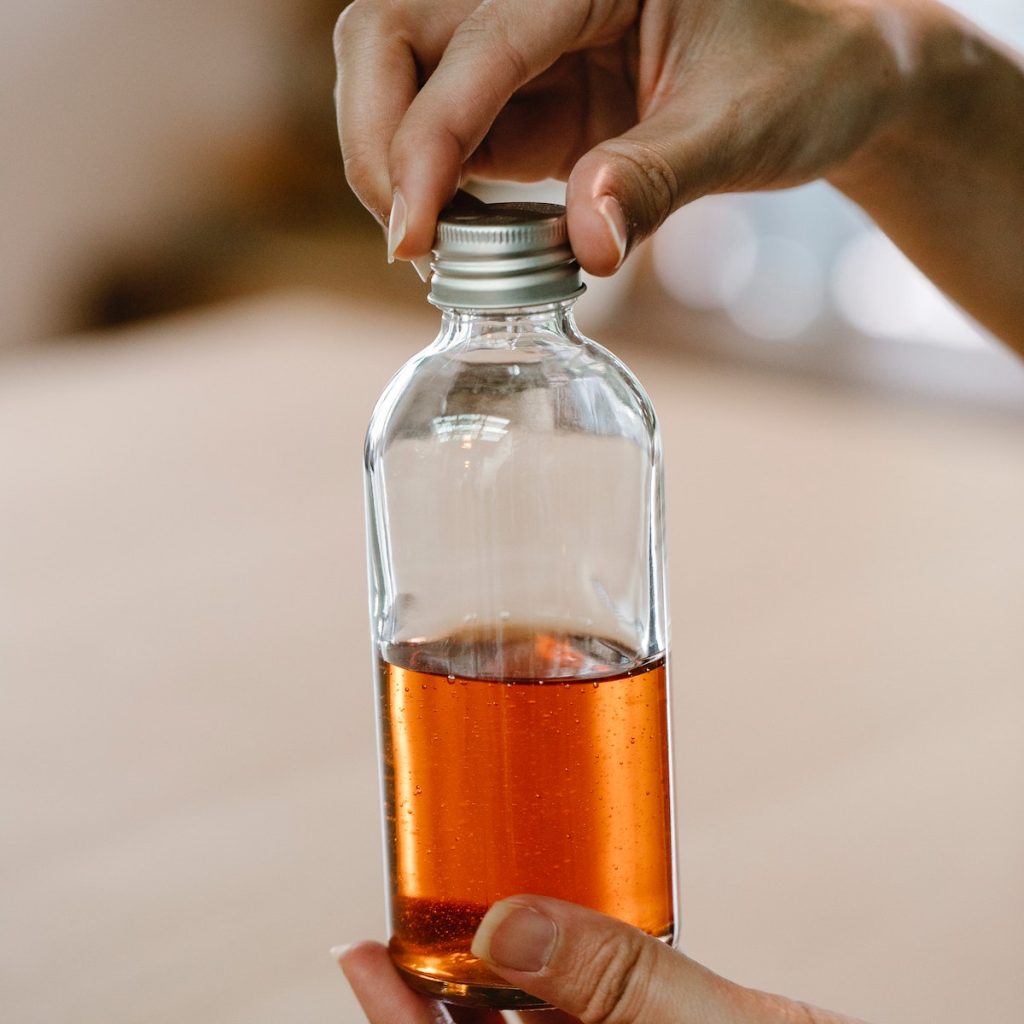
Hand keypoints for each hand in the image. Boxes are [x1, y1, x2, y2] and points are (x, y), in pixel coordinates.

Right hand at [334, 0, 1023, 345]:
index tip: (413, 236)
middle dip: (375, 137)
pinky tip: (452, 237)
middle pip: (390, 31)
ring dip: (389, 160)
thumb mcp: (741, 127)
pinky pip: (443, 128)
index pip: (475, 43)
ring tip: (425, 246)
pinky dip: (429, 184)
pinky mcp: (524, 93)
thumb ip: (656, 180)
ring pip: (398, 76)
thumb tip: (585, 251)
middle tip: (406, 239)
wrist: (826, 76)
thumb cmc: (803, 74)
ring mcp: (523, 42)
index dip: (427, 141)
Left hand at [336, 894, 867, 1022]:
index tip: (352, 948)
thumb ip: (615, 980)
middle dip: (443, 982)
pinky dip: (563, 971)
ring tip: (474, 905)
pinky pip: (588, 1015)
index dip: (393, 1016)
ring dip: (500, 970)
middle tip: (414, 907)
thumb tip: (504, 919)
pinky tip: (558, 930)